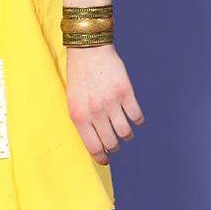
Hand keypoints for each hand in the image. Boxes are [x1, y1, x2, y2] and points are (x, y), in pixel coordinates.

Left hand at [65, 45, 143, 164]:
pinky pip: (137, 116)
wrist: (88, 49)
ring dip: (126, 135)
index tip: (106, 160)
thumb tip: (96, 143)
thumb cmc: (78, 77)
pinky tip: (133, 117)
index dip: (101, 158)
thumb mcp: (73, 101)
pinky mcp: (126, 92)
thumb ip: (83, 121)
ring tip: (124, 131)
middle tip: (115, 143)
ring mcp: (111, 102)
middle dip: (114, 147)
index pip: (93, 147)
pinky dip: (137, 121)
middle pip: (111, 143)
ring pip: (126, 133)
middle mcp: (95, 112)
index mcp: (79, 116)